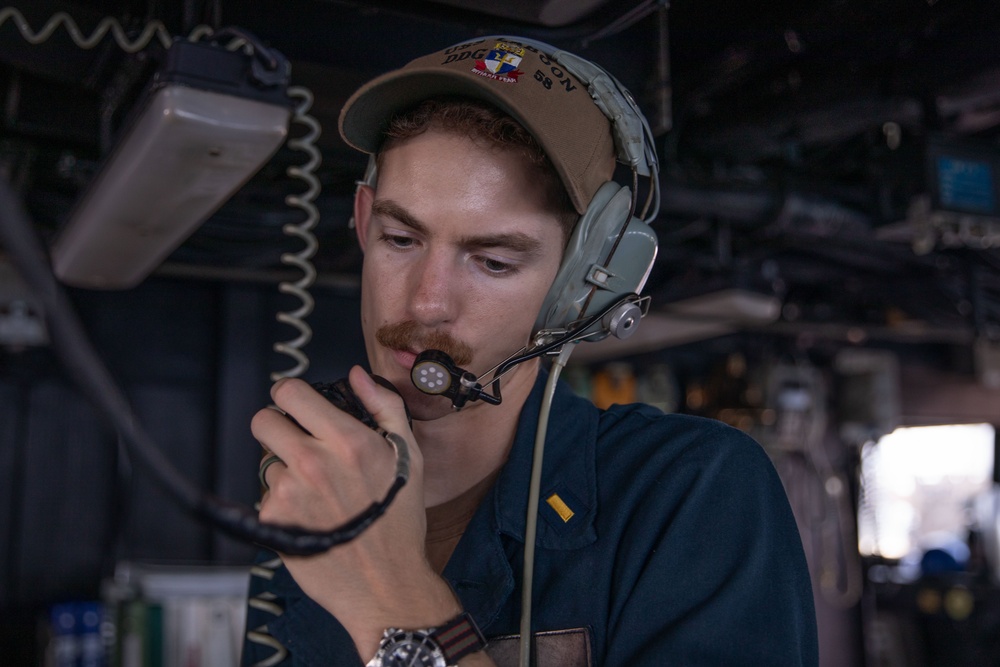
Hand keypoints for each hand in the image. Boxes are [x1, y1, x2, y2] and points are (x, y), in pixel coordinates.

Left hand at [253, 366, 460, 658]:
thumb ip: (384, 406)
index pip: (289, 392)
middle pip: (263, 420)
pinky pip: (266, 496)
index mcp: (347, 440)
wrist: (387, 584)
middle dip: (279, 427)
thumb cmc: (400, 522)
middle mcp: (313, 462)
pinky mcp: (273, 521)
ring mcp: (288, 493)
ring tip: (316, 491)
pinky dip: (283, 503)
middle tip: (300, 444)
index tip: (298, 406)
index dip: (291, 396)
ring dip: (285, 469)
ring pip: (266, 461)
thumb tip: (357, 376)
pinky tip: (311, 516)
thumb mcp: (408, 456)